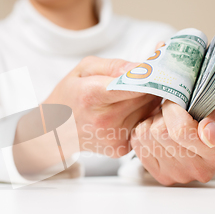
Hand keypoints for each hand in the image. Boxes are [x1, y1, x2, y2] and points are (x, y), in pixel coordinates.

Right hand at [44, 56, 161, 157]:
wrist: (54, 131)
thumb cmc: (70, 95)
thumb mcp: (84, 69)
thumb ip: (114, 65)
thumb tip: (142, 68)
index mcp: (92, 95)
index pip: (135, 84)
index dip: (151, 74)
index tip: (160, 66)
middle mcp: (104, 120)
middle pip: (146, 98)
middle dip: (153, 84)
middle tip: (152, 75)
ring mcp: (113, 137)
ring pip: (149, 112)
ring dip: (148, 101)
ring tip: (135, 93)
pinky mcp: (120, 148)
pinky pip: (143, 126)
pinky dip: (142, 116)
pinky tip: (129, 110)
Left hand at [130, 98, 214, 184]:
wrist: (205, 127)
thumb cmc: (213, 114)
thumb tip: (209, 135)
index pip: (181, 130)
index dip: (175, 110)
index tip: (183, 103)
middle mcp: (201, 170)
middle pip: (161, 132)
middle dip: (165, 114)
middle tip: (176, 111)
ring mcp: (179, 175)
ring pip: (147, 136)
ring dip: (154, 122)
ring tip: (170, 122)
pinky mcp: (161, 175)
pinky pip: (137, 144)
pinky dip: (145, 131)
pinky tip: (161, 132)